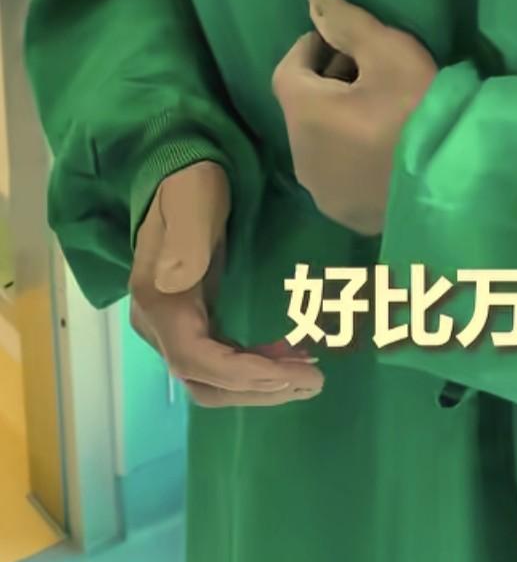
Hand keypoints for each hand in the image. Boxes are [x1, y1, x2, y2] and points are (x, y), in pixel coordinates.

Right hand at [129, 161, 323, 407]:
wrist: (182, 172)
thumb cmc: (192, 185)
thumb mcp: (192, 202)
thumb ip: (184, 239)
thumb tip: (175, 282)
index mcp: (157, 301)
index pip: (194, 360)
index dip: (243, 376)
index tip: (294, 374)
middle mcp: (158, 325)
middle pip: (204, 382)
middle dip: (258, 389)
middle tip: (313, 379)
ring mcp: (173, 327)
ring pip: (212, 380)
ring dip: (259, 385)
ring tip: (307, 373)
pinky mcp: (191, 323)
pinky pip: (220, 363)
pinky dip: (254, 369)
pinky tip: (287, 357)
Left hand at [271, 0, 438, 234]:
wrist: (460, 182)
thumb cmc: (421, 109)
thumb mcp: (390, 52)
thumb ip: (347, 23)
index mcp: (305, 115)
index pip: (288, 70)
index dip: (312, 48)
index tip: (344, 40)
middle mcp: (302, 157)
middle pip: (303, 107)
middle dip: (328, 83)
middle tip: (371, 71)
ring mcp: (323, 191)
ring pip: (318, 142)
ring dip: (338, 120)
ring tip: (381, 109)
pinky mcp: (345, 214)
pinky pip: (337, 172)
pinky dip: (349, 153)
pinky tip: (384, 148)